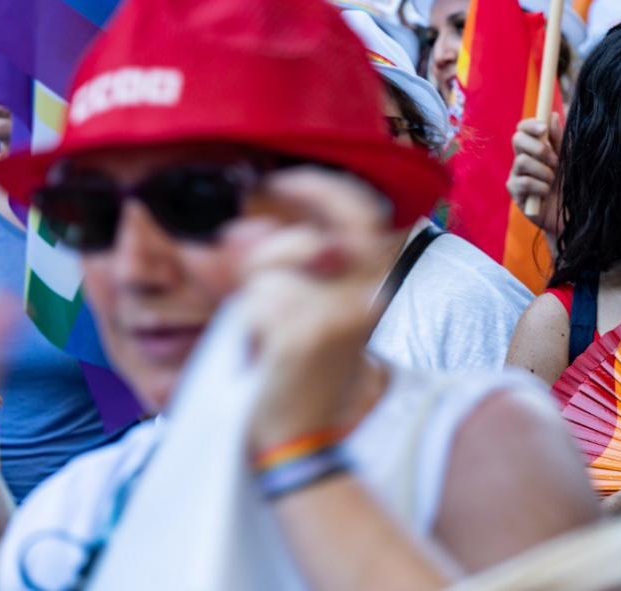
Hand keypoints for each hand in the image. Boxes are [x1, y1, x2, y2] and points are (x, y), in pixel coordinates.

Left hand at [227, 168, 403, 454]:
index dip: (318, 190)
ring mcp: (336, 315)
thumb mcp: (312, 306)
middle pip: (299, 242)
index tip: (282, 183)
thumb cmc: (305, 370)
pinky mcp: (304, 336)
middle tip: (261, 286)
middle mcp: (366, 295)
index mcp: (376, 284)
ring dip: (256, 301)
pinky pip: (255, 305)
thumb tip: (244, 228)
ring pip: (269, 275)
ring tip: (268, 335)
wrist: (304, 437)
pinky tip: (264, 355)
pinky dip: (249, 328)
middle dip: (269, 258)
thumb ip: (290, 260)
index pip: (357, 211)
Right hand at [506, 113, 561, 234]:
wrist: (571, 214)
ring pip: (522, 161)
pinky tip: (547, 193)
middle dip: (538, 148)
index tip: (543, 129)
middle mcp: (522, 159)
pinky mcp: (515, 193)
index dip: (530, 125)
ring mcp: (516, 175)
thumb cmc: (570, 185)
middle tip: (556, 161)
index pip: (523, 128)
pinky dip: (540, 186)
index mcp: (534, 148)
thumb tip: (552, 115)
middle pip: (517, 139)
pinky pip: (524, 182)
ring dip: (544, 171)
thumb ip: (560, 139)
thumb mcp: (568, 160)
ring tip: (553, 181)